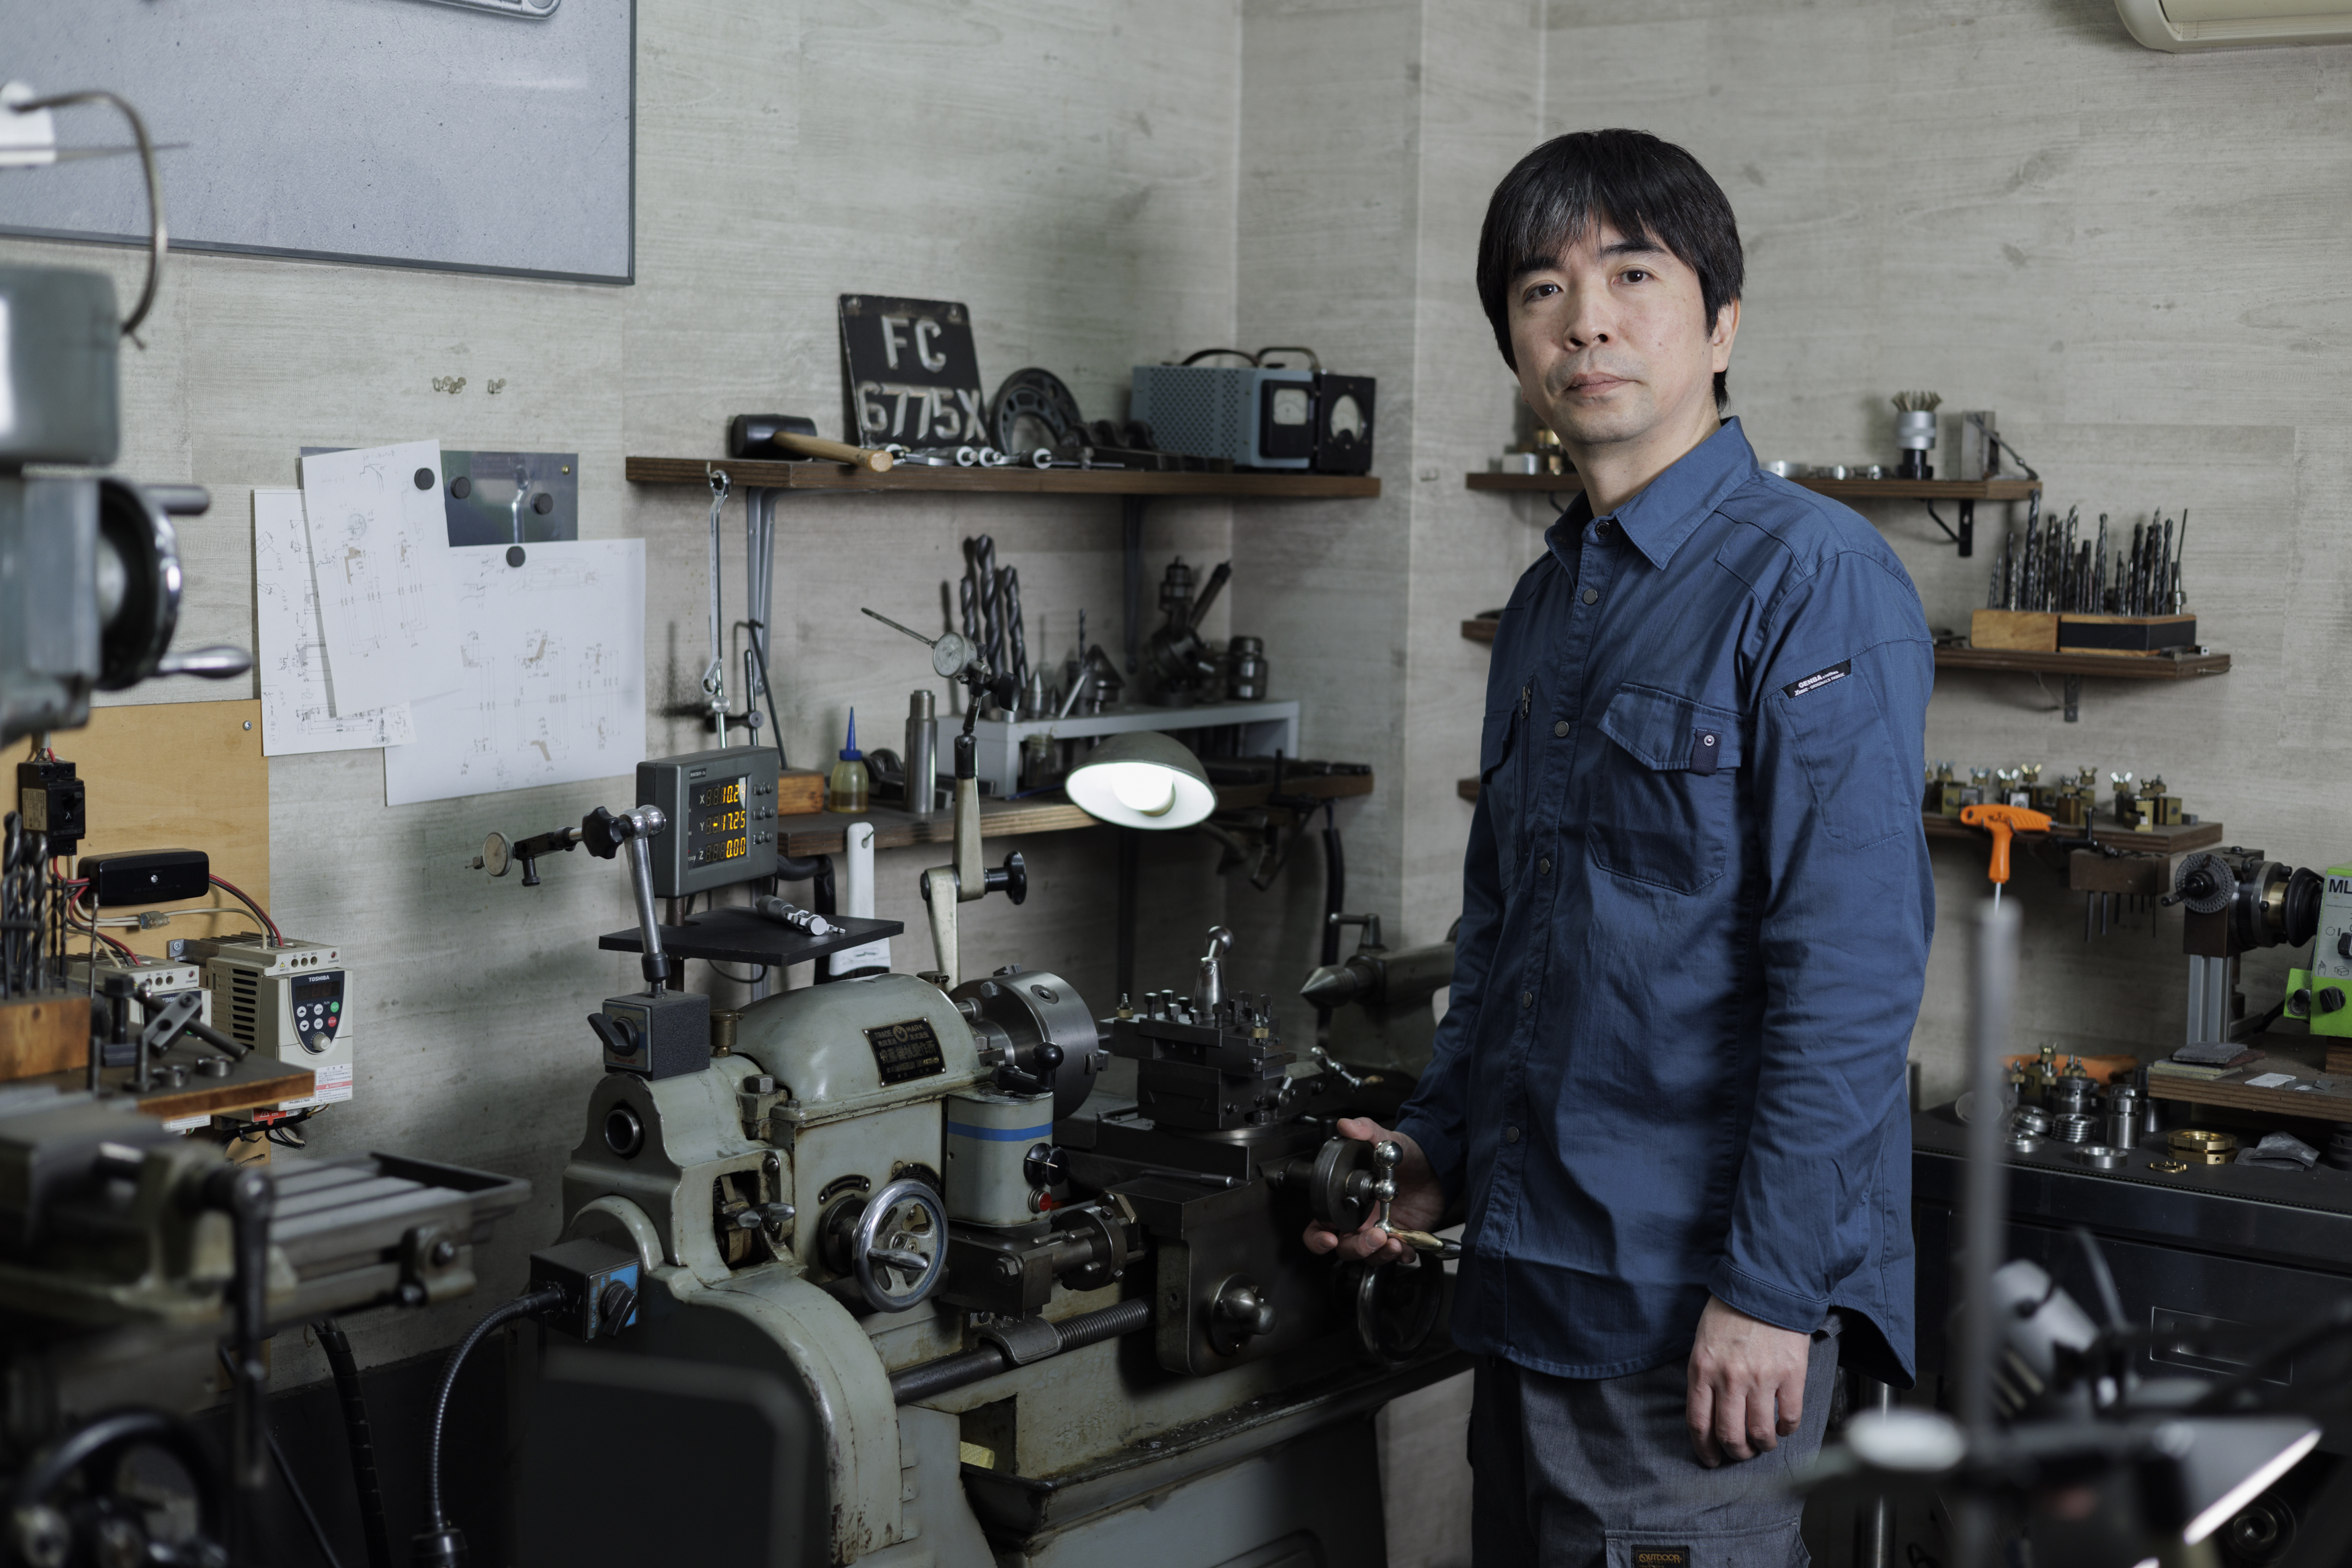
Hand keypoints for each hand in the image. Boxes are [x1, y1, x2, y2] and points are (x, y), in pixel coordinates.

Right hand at [1301, 1118, 1443, 1263]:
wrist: (1436, 1163)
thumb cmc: (1405, 1153)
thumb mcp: (1385, 1140)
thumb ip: (1366, 1131)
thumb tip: (1347, 1125)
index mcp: (1347, 1201)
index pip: (1320, 1225)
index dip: (1318, 1237)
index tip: (1329, 1237)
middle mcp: (1360, 1219)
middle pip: (1345, 1247)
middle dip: (1357, 1248)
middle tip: (1374, 1236)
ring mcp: (1380, 1229)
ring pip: (1369, 1256)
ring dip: (1379, 1254)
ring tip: (1394, 1241)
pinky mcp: (1401, 1236)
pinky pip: (1396, 1256)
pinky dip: (1400, 1255)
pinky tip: (1407, 1245)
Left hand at [1685, 1295, 1811, 1467]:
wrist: (1765, 1285)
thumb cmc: (1731, 1311)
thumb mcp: (1703, 1341)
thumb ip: (1704, 1375)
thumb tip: (1709, 1411)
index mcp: (1703, 1369)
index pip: (1699, 1423)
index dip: (1705, 1449)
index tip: (1710, 1459)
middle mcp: (1729, 1378)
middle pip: (1730, 1435)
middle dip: (1735, 1452)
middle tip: (1740, 1453)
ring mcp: (1761, 1378)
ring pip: (1760, 1433)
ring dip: (1762, 1445)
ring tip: (1764, 1442)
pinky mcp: (1791, 1375)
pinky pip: (1789, 1417)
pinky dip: (1787, 1429)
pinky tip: (1784, 1426)